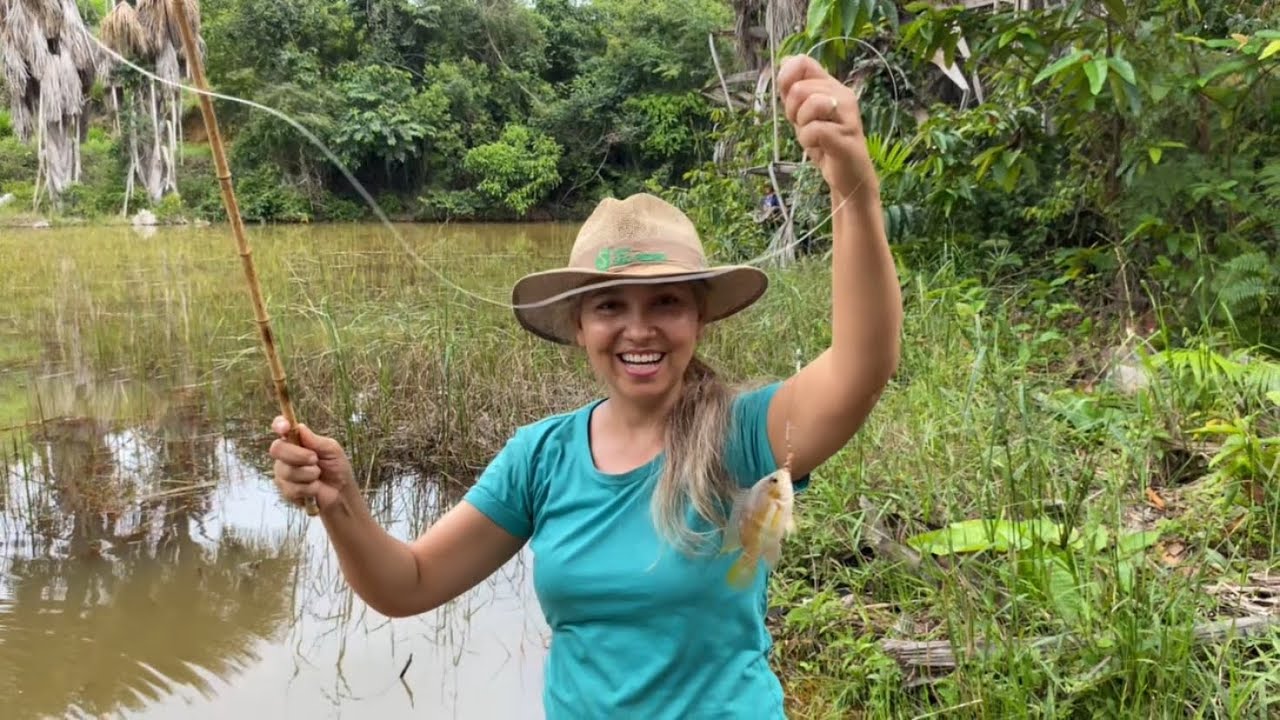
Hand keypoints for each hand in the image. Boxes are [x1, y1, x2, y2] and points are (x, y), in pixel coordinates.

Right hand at [269, 417, 353, 511]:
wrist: (341, 493)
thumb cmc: (337, 467)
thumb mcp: (332, 450)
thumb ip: (315, 440)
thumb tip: (299, 427)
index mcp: (296, 440)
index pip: (281, 428)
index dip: (279, 425)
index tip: (284, 427)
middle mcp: (285, 455)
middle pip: (277, 449)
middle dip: (298, 455)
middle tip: (315, 459)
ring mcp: (283, 473)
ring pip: (286, 471)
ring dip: (308, 474)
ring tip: (318, 475)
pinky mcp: (285, 491)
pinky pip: (291, 489)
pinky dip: (308, 488)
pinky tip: (315, 488)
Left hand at [777, 54, 877, 199]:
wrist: (847, 175)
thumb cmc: (825, 143)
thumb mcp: (803, 113)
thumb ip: (794, 89)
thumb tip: (785, 59)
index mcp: (832, 86)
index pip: (803, 62)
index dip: (787, 79)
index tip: (791, 100)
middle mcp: (843, 95)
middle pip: (800, 88)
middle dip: (792, 111)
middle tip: (804, 126)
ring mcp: (847, 115)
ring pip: (810, 104)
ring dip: (802, 126)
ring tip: (813, 136)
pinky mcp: (846, 136)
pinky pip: (813, 129)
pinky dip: (808, 141)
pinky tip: (819, 147)